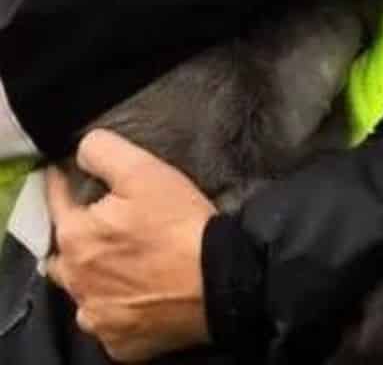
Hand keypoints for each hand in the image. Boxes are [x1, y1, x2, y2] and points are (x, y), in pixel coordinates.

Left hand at [45, 129, 215, 361]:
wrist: (217, 280)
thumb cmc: (179, 223)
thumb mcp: (145, 171)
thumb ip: (105, 152)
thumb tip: (83, 149)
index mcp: (75, 236)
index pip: (56, 201)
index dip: (64, 183)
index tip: (73, 172)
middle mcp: (75, 280)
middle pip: (65, 250)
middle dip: (79, 233)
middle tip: (108, 221)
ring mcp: (95, 314)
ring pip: (83, 287)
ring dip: (94, 273)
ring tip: (122, 258)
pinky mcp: (118, 340)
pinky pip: (107, 317)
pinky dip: (116, 303)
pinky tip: (137, 290)